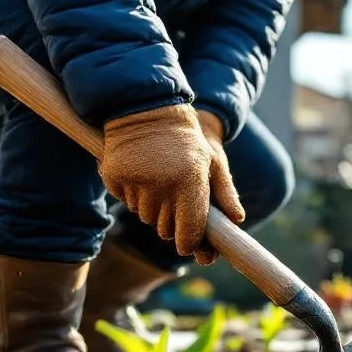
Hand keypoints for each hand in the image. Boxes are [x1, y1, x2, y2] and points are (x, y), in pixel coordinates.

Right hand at [99, 104, 244, 264]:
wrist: (149, 106)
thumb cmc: (188, 139)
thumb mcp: (212, 161)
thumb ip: (224, 192)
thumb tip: (236, 221)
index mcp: (190, 182)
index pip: (189, 232)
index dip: (190, 243)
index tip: (188, 245)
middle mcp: (162, 185)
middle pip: (165, 229)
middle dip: (171, 222)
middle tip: (174, 200)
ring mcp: (136, 180)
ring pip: (144, 216)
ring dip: (151, 207)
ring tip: (158, 180)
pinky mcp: (115, 176)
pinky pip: (124, 200)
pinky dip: (131, 192)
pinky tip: (140, 172)